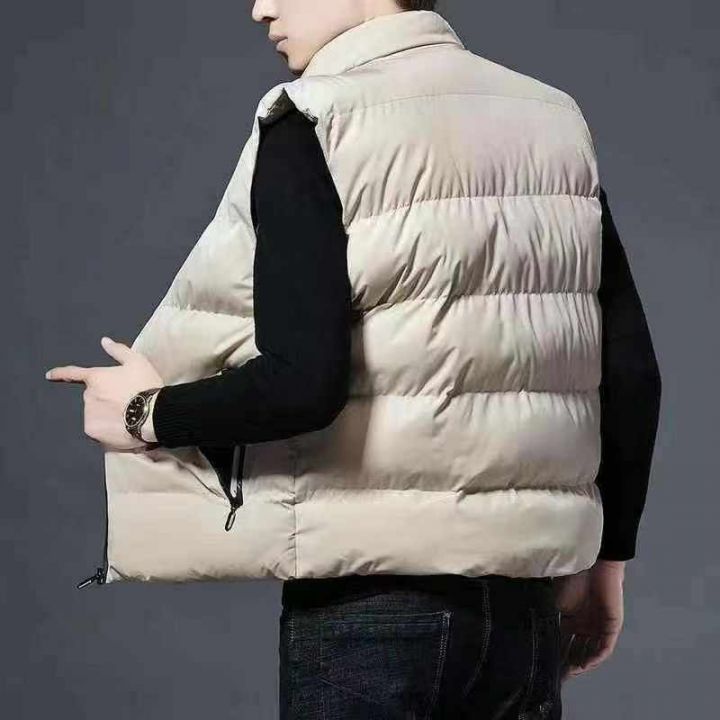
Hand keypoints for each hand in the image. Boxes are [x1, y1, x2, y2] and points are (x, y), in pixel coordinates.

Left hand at [45, 336, 163, 451]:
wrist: (153, 414)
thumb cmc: (145, 386)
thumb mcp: (137, 362)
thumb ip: (119, 351)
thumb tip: (104, 341)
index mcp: (96, 377)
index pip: (74, 373)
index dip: (61, 373)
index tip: (49, 375)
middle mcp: (88, 395)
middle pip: (93, 398)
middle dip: (105, 399)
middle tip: (127, 403)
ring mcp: (89, 414)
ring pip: (96, 415)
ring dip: (107, 415)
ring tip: (128, 417)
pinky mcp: (93, 431)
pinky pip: (98, 430)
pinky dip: (107, 430)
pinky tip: (123, 428)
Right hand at [551, 559, 624, 681]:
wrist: (593, 563)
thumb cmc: (571, 579)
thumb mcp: (554, 602)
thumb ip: (546, 617)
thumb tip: (530, 634)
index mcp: (569, 619)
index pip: (562, 642)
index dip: (555, 655)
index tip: (544, 667)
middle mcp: (584, 625)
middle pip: (576, 650)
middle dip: (567, 664)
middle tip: (555, 676)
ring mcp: (598, 627)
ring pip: (590, 652)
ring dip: (581, 664)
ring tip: (569, 674)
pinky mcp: (611, 626)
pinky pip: (604, 648)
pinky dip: (594, 658)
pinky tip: (584, 666)